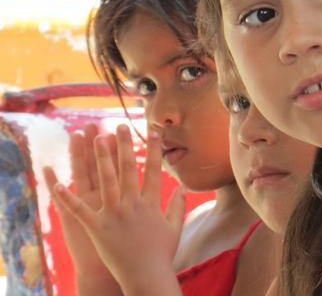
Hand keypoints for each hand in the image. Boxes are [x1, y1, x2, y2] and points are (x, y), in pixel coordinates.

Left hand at [53, 125, 184, 295]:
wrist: (147, 276)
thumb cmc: (162, 254)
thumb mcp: (175, 227)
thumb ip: (177, 205)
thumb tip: (182, 186)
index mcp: (151, 203)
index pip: (152, 170)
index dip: (154, 148)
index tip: (153, 131)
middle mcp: (132, 205)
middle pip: (128, 169)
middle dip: (124, 145)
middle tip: (119, 126)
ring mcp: (114, 215)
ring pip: (106, 181)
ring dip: (101, 158)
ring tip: (96, 139)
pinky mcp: (97, 228)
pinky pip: (80, 210)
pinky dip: (68, 197)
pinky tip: (58, 182)